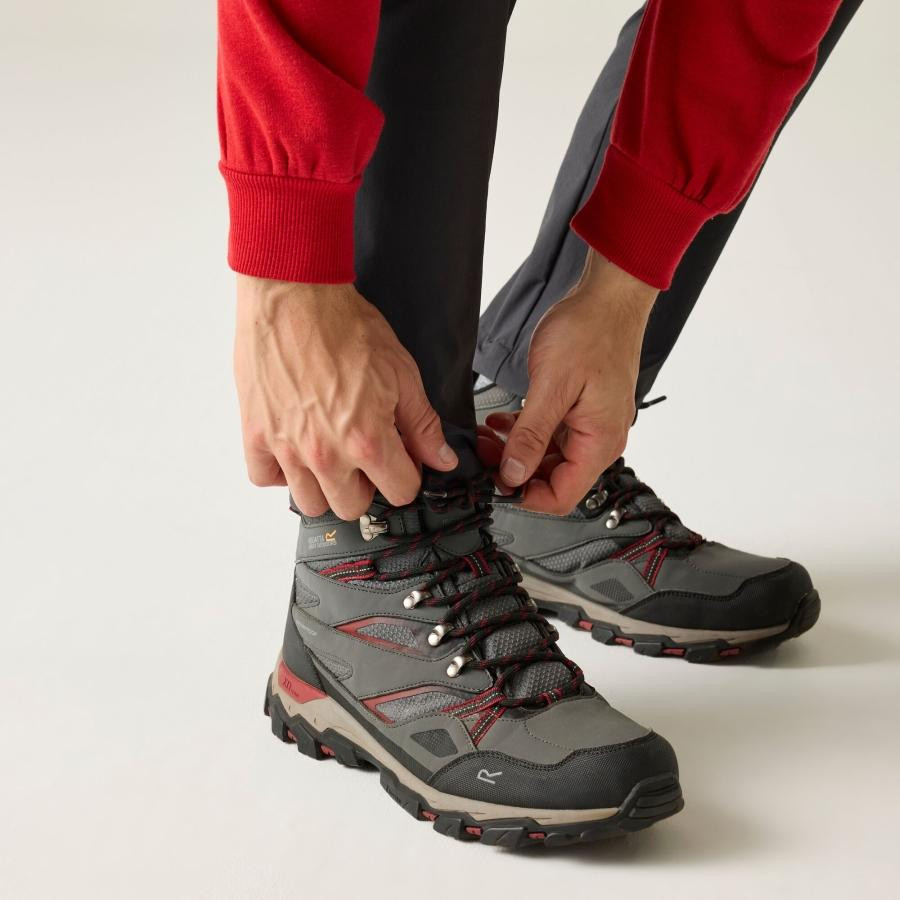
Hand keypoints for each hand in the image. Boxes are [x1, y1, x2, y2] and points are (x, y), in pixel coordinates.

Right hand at [234, 276, 457, 518]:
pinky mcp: (255, 434)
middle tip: (365, 456)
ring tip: (331, 455)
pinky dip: (279, 471)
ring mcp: (286, 448)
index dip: (407, 475)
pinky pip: (264, 477)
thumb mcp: (401, 373)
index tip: (402, 460)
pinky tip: (295, 449)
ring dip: (325, 486)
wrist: (295, 295)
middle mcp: (325, 454)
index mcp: (366, 441)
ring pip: (310, 503)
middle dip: (367, 486)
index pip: (400, 492)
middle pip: (353, 507)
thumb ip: (422, 424)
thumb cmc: (344, 326)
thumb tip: (441, 459)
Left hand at [489, 252, 657, 513]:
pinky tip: (503, 422)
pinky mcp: (582, 411)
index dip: (524, 497)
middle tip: (483, 454)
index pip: (562, 497)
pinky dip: (525, 433)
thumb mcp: (552, 386)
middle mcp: (600, 440)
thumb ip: (531, 435)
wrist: (607, 299)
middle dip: (514, 471)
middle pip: (553, 480)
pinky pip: (552, 436)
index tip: (494, 483)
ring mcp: (592, 426)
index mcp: (599, 442)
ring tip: (487, 437)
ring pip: (549, 459)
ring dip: (516, 452)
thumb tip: (514, 474)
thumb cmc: (590, 332)